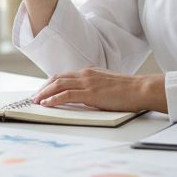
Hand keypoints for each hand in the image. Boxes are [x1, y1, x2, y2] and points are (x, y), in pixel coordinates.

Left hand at [32, 68, 167, 113]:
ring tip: (36, 101)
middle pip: (57, 78)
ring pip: (58, 85)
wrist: (141, 89)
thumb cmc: (129, 90)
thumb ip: (95, 87)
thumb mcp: (107, 85)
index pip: (64, 76)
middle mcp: (85, 74)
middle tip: (35, 97)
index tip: (43, 91)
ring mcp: (87, 83)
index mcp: (89, 72)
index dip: (51, 83)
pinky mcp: (90, 93)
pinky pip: (66, 95)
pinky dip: (53, 99)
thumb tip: (86, 96)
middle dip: (43, 88)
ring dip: (44, 93)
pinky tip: (46, 104)